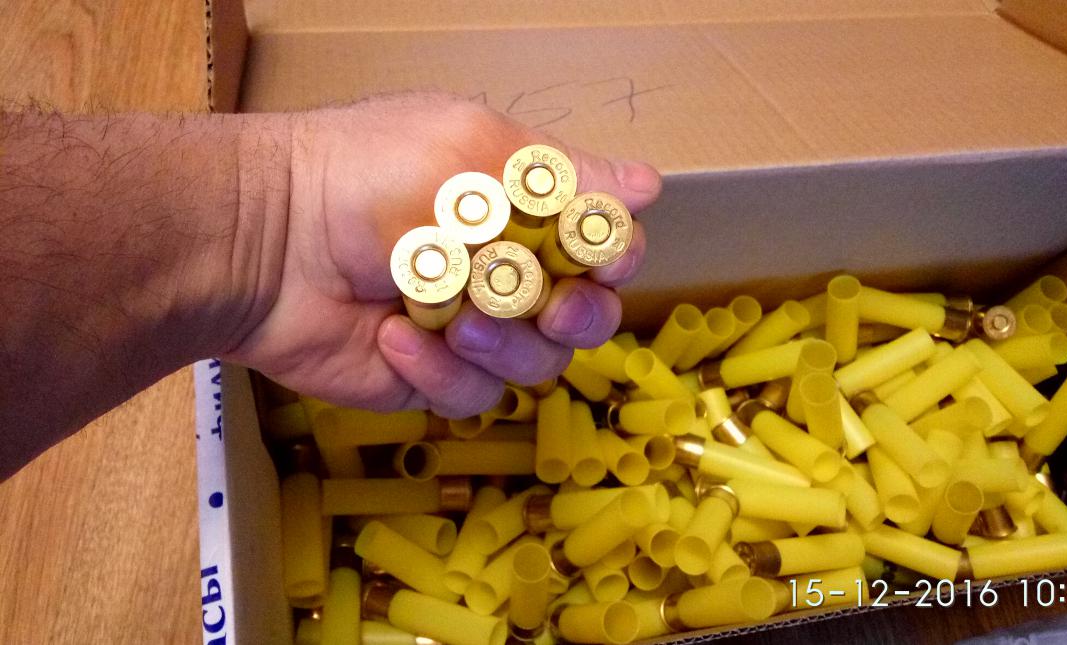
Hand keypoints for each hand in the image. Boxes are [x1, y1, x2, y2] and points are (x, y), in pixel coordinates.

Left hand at [225, 93, 660, 417]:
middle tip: (548, 307)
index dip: (615, 258)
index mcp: (523, 209)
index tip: (599, 258)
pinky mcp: (432, 378)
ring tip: (445, 311)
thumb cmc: (362, 175)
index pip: (605, 245)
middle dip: (577, 316)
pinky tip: (393, 334)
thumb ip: (561, 176)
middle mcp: (507, 273)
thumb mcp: (467, 150)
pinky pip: (472, 396)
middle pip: (589, 317)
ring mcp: (471, 331)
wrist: (263, 243)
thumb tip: (649, 186)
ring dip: (499, 342)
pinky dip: (435, 367)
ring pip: (538, 365)